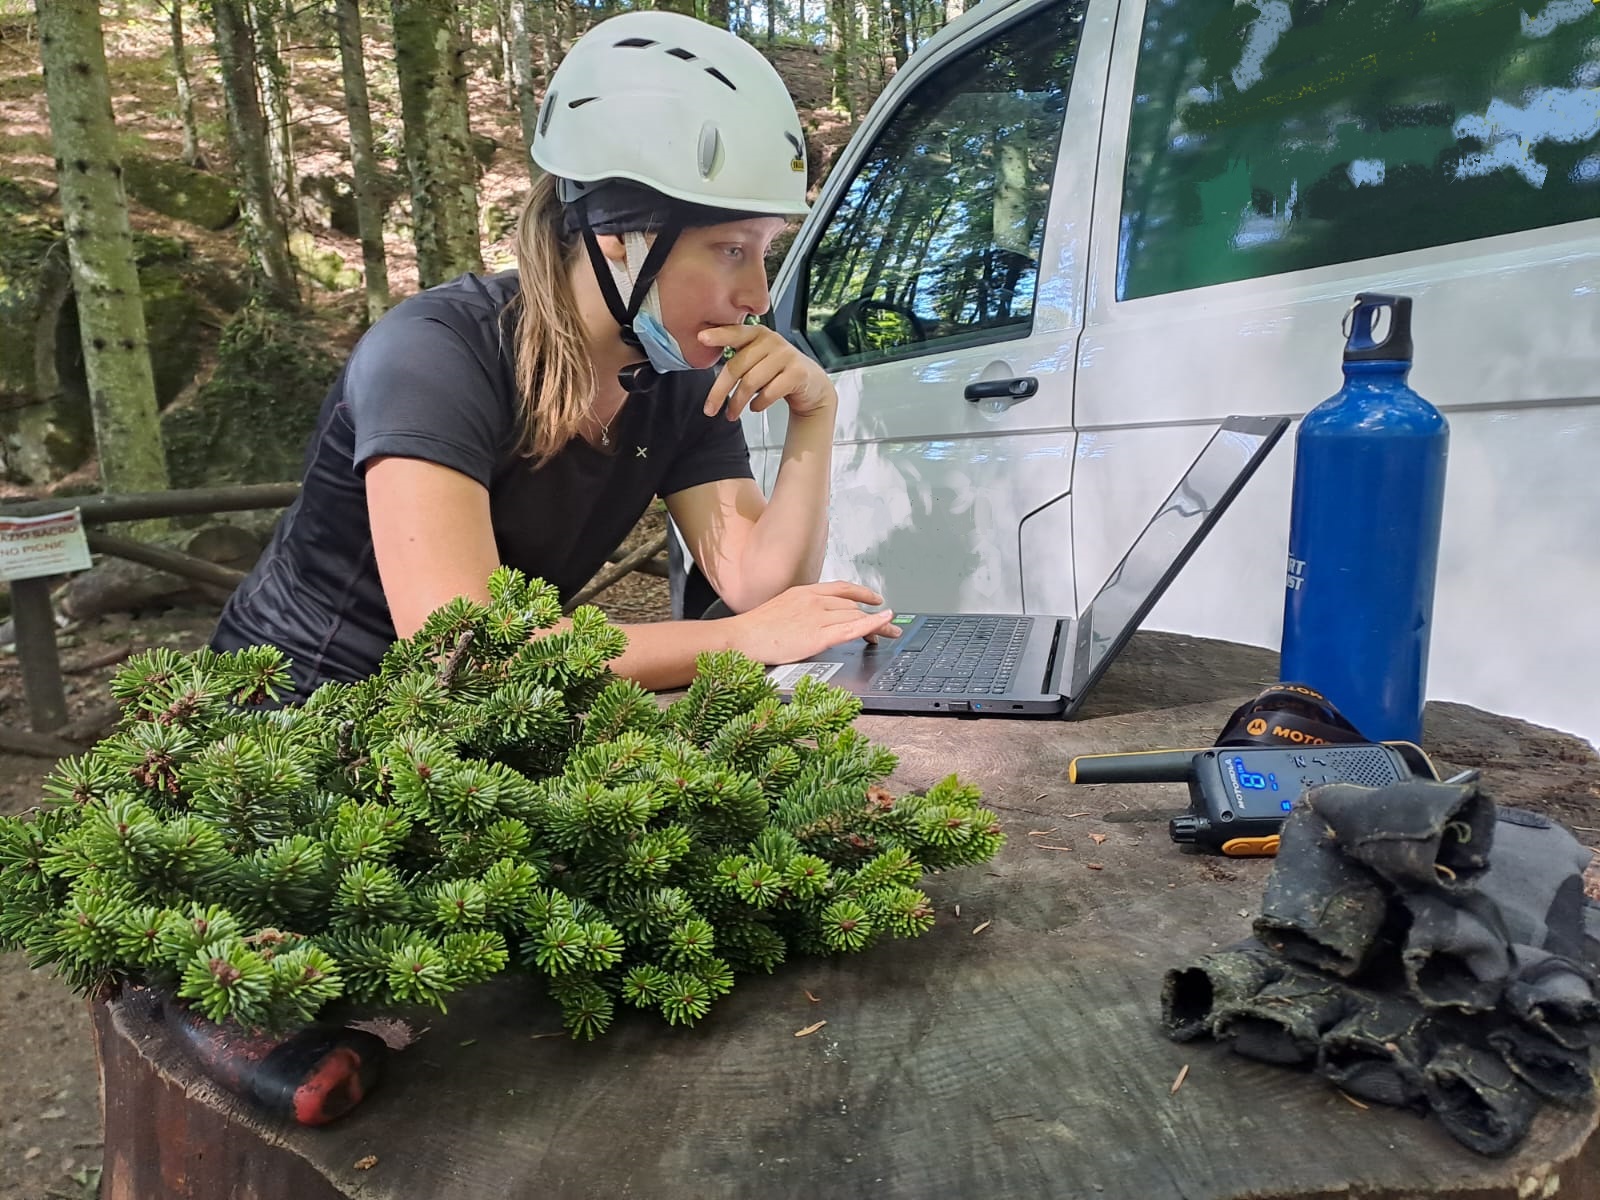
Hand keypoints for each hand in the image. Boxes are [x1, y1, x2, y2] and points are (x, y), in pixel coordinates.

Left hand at [699, 323, 837, 421]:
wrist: (812, 384)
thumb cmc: (778, 372)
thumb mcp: (757, 358)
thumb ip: (737, 357)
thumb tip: (707, 363)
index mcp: (757, 334)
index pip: (735, 332)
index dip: (719, 335)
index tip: (701, 338)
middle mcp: (771, 341)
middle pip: (737, 366)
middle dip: (720, 391)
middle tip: (710, 409)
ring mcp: (786, 355)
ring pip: (751, 382)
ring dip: (738, 402)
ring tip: (732, 413)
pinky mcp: (797, 373)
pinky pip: (770, 392)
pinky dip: (759, 403)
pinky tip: (755, 407)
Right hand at [727, 581, 899, 663]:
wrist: (740, 638)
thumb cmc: (754, 630)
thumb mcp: (780, 610)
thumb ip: (800, 611)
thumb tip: (811, 621)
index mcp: (803, 593)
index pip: (841, 589)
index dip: (861, 593)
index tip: (874, 598)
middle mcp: (813, 600)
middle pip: (852, 605)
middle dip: (872, 617)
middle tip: (886, 628)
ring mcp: (817, 616)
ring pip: (855, 616)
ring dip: (877, 625)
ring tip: (889, 634)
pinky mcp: (818, 635)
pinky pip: (852, 628)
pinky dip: (873, 624)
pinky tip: (885, 622)